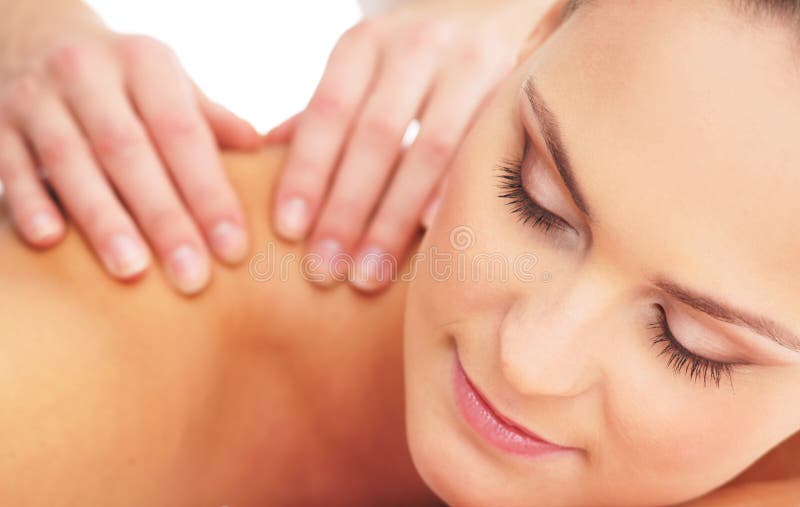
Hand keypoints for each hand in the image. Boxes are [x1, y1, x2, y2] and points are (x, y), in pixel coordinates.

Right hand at [0, 29, 260, 294]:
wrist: (41, 41)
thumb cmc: (130, 85)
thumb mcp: (173, 87)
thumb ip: (213, 122)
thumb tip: (266, 153)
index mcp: (145, 63)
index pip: (182, 132)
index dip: (208, 191)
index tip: (234, 247)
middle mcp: (88, 72)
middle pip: (128, 151)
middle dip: (163, 217)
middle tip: (193, 276)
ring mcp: (37, 97)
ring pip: (70, 162)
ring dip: (102, 219)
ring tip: (132, 271)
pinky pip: (11, 165)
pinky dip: (29, 202)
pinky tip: (51, 241)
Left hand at [271, 0, 557, 291]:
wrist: (501, 8)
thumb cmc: (419, 58)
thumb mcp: (367, 67)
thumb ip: (325, 110)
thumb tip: (264, 152)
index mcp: (365, 45)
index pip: (327, 113)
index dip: (306, 172)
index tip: (288, 230)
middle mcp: (414, 46)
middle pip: (373, 136)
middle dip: (347, 209)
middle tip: (325, 269)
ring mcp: (468, 62)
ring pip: (429, 148)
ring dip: (395, 217)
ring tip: (370, 273)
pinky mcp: (514, 84)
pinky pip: (481, 146)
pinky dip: (454, 189)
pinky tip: (431, 232)